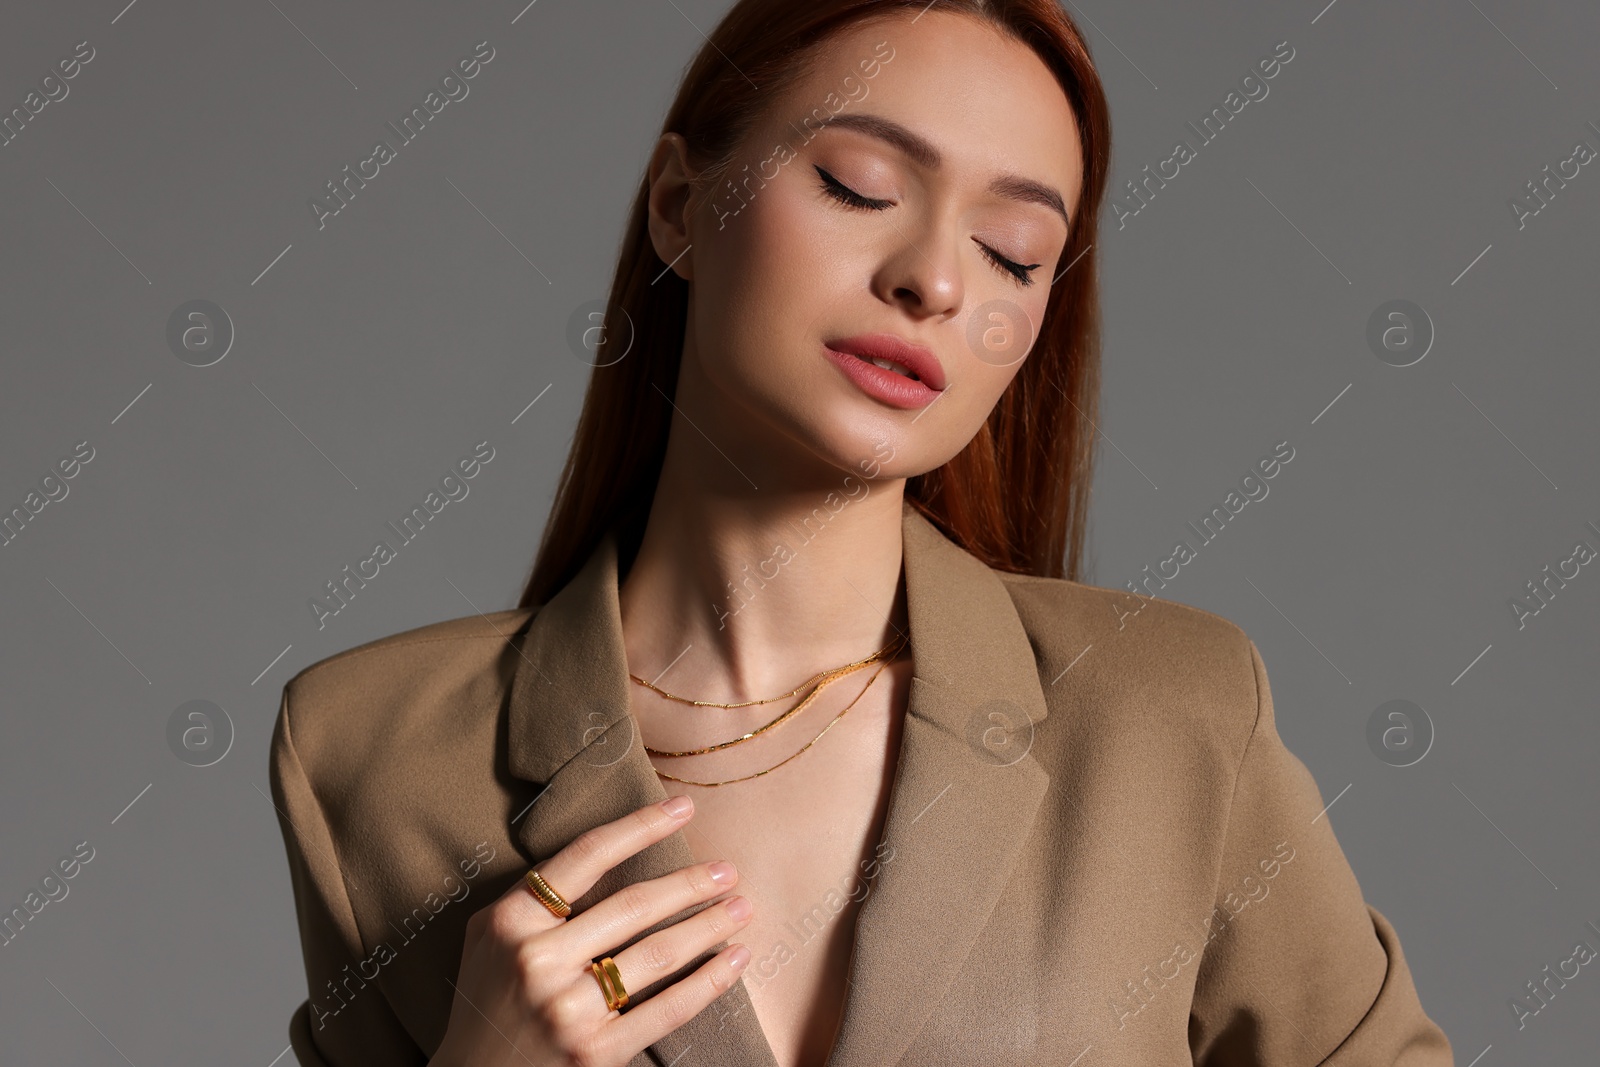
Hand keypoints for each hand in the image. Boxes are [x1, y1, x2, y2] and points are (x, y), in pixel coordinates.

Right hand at [428, 795, 753, 1066]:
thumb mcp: (490, 937)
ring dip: (709, 925)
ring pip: (657, 954)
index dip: (640, 826)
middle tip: (728, 870)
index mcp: (511, 922)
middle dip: (690, 883)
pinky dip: (709, 981)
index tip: (683, 807)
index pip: (586, 856)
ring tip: (741, 908)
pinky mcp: (594, 1053)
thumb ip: (534, 896)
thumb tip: (607, 848)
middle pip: (633, 906)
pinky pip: (666, 1009)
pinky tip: (735, 960)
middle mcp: (537, 961)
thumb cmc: (487, 1000)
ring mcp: (567, 1010)